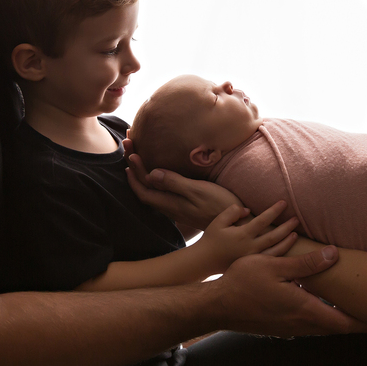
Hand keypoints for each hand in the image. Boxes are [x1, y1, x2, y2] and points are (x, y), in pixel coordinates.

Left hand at [125, 151, 242, 230]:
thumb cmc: (220, 205)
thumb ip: (175, 183)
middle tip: (129, 143)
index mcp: (170, 203)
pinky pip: (162, 190)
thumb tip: (151, 174)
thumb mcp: (198, 191)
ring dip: (142, 171)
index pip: (144, 189)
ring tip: (137, 154)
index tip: (131, 153)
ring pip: (152, 189)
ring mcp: (178, 207)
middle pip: (145, 188)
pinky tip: (158, 171)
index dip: (134, 172)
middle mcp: (170, 207)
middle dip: (133, 167)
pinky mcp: (186, 204)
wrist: (237, 223)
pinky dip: (155, 177)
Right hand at [194, 201, 299, 274]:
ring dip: (287, 242)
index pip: (263, 220)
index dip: (274, 211)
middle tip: (297, 219)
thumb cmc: (212, 238)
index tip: (284, 203)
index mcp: (242, 234)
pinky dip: (282, 257)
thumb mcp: (219, 221)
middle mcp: (250, 247)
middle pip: (274, 236)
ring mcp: (252, 259)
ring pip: (275, 250)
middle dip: (287, 227)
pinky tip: (289, 252)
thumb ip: (232, 212)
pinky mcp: (252, 267)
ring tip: (296, 234)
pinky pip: (270, 261)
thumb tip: (248, 211)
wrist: (205, 261)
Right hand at [212, 247, 366, 337]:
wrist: (217, 305)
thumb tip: (333, 255)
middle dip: (354, 322)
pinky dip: (319, 318)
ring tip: (348, 309)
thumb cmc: (243, 283)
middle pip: (335, 327)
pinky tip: (315, 306)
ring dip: (336, 320)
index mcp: (303, 310)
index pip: (343, 322)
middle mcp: (299, 324)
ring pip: (320, 327)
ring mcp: (288, 328)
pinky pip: (306, 325)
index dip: (365, 323)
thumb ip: (306, 263)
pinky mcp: (279, 327)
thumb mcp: (275, 265)